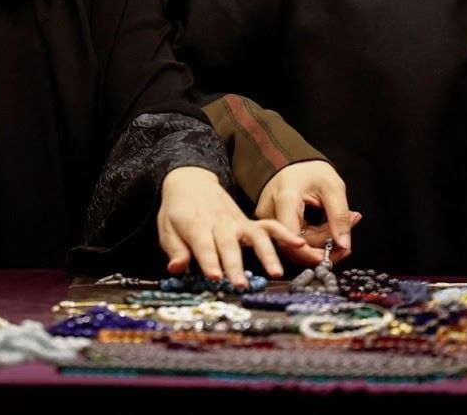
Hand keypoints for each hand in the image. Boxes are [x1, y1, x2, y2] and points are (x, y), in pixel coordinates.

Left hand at [157, 166, 297, 287]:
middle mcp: (220, 223)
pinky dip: (284, 233)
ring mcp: (238, 222)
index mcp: (196, 225)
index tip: (215, 277)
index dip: (209, 262)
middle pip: (229, 245)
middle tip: (240, 285)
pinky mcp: (249, 222)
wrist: (191, 181)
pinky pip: (269, 226)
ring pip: (255, 236)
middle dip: (236, 265)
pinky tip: (299, 244)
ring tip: (275, 273)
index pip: (204, 246)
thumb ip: (175, 250)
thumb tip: (176, 269)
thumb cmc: (177, 211)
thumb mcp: (167, 229)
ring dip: (266, 254)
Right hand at [255, 159, 360, 264]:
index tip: (335, 253)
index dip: (312, 253)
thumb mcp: (332, 187)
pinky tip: (327, 234)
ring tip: (340, 236)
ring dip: (319, 246)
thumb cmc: (310, 170)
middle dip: (322, 249)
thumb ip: (339, 216)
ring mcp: (269, 221)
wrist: (292, 162)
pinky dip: (312, 241)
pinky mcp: (272, 226)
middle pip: (295, 246)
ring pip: (294, 246)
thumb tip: (344, 244)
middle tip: (346, 246)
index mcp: (285, 200)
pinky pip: (292, 240)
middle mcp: (271, 213)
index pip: (293, 238)